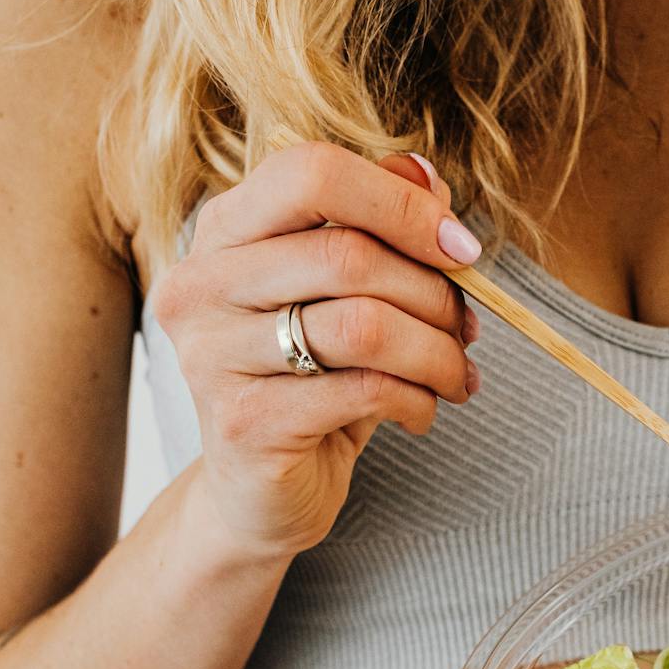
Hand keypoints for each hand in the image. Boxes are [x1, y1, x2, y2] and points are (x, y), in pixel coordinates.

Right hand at [151, 141, 483, 560]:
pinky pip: (363, 391)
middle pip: (348, 254)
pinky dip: (415, 400)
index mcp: (225, 231)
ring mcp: (212, 356)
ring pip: (363, 326)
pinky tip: (420, 412)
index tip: (460, 249)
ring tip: (455, 374)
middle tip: (467, 328)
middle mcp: (201, 284)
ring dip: (435, 351)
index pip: (311, 174)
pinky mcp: (243, 423)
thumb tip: (426, 175)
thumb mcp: (350, 296)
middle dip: (434, 292)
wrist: (261, 494)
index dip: (401, 204)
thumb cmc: (312, 381)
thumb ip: (381, 224)